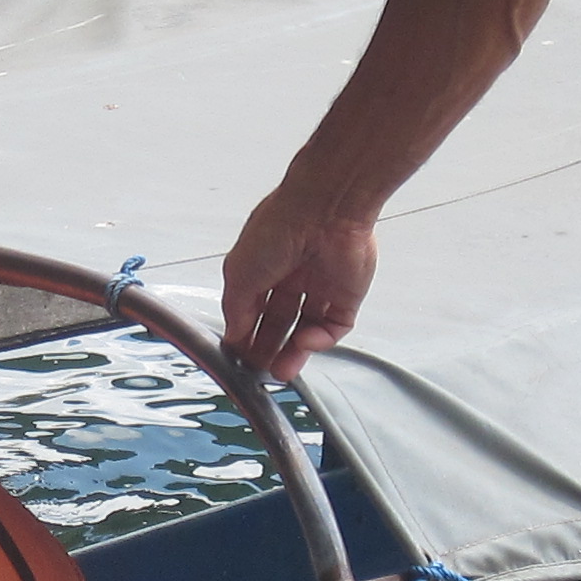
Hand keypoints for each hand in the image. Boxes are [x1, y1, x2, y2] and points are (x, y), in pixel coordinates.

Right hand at [223, 179, 378, 381]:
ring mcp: (321, 286)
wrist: (326, 209)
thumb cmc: (280, 226)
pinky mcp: (347, 295)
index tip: (238, 355)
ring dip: (294, 352)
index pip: (252, 309)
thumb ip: (235, 308)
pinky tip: (306, 342)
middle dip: (268, 348)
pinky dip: (320, 340)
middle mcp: (292, 276)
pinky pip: (334, 327)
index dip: (245, 334)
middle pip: (279, 323)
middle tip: (259, 370)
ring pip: (307, 329)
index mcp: (263, 266)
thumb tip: (233, 335)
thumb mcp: (240, 271)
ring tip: (282, 371)